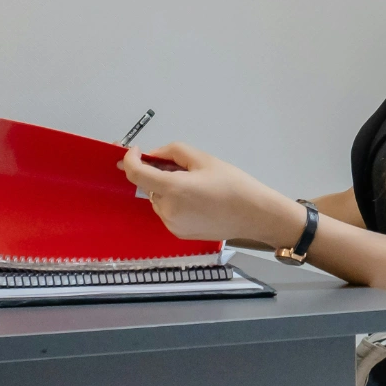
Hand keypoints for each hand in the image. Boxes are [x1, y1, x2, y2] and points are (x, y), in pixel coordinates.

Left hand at [117, 142, 303, 245]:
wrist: (254, 214)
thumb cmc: (234, 185)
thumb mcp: (203, 158)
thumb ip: (172, 152)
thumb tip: (153, 155)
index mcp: (173, 189)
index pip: (136, 173)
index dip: (131, 159)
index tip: (137, 152)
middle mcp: (168, 210)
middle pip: (148, 186)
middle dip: (156, 173)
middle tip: (179, 167)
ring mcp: (172, 225)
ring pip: (157, 199)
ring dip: (165, 188)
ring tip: (193, 185)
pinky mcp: (178, 233)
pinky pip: (167, 212)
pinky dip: (173, 202)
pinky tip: (196, 199)